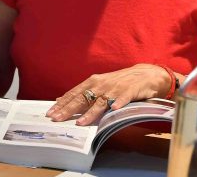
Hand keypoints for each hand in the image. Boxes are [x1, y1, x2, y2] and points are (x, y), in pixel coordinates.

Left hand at [45, 64, 171, 125]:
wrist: (145, 75)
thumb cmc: (119, 82)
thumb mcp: (99, 85)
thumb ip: (83, 93)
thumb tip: (61, 100)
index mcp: (93, 82)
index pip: (74, 93)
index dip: (63, 103)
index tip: (51, 113)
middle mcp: (102, 84)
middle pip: (83, 97)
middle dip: (69, 109)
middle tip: (58, 118)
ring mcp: (116, 87)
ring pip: (101, 101)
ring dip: (91, 112)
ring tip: (81, 122)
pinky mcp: (131, 90)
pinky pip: (124, 97)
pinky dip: (119, 102)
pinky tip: (114, 109)